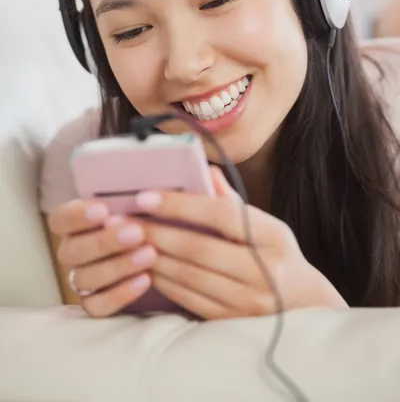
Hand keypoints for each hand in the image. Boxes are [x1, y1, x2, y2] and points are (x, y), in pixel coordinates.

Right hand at [48, 200, 155, 316]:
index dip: (77, 216)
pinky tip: (146, 279)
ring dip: (118, 266)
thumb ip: (127, 199)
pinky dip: (121, 294)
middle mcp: (70, 253)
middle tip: (136, 233)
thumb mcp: (131, 204)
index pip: (60, 220)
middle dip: (105, 242)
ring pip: (87, 279)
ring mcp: (79, 280)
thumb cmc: (137, 218)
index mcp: (71, 225)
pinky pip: (99, 306)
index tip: (103, 209)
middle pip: (73, 251)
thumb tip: (143, 191)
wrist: (152, 248)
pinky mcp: (94, 304)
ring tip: (149, 255)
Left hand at [136, 167, 347, 319]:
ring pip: (189, 276)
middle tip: (122, 219)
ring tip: (127, 241)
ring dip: (153, 256)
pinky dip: (163, 280)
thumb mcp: (267, 224)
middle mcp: (263, 271)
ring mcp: (248, 302)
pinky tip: (145, 266)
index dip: (180, 205)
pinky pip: (189, 299)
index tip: (145, 196)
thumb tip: (205, 170)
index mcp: (273, 238)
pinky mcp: (232, 322)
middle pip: (198, 248)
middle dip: (155, 232)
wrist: (303, 305)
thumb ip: (232, 201)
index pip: (221, 215)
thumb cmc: (276, 255)